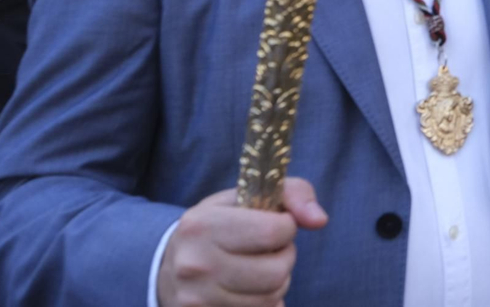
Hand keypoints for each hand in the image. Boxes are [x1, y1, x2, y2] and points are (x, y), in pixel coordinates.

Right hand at [157, 177, 327, 306]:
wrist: (170, 267)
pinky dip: (264, 303)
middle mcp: (194, 265)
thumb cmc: (218, 226)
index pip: (274, 231)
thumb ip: (292, 194)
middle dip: (283, 258)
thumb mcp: (246, 197)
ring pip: (272, 297)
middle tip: (266, 251)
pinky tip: (247, 290)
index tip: (274, 224)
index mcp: (202, 225)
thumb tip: (319, 220)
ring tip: (255, 269)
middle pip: (277, 271)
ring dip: (275, 283)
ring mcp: (197, 300)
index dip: (286, 227)